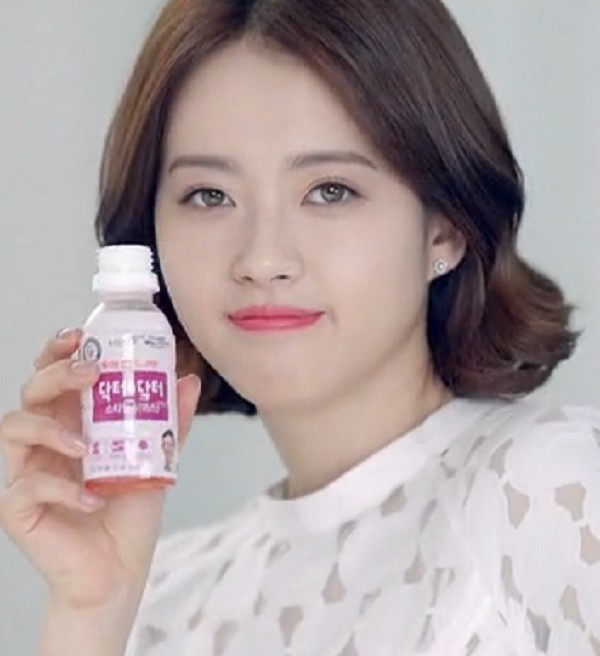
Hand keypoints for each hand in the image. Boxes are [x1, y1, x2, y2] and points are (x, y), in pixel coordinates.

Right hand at [0, 328, 200, 610]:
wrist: (120, 567)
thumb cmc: (131, 509)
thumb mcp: (156, 458)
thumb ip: (170, 422)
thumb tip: (189, 381)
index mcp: (72, 421)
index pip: (55, 375)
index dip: (58, 350)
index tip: (80, 336)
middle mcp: (46, 441)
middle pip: (31, 390)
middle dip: (56, 373)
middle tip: (89, 373)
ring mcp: (28, 471)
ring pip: (13, 428)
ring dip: (49, 429)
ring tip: (86, 445)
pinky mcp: (19, 508)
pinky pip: (26, 487)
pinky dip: (63, 489)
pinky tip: (94, 498)